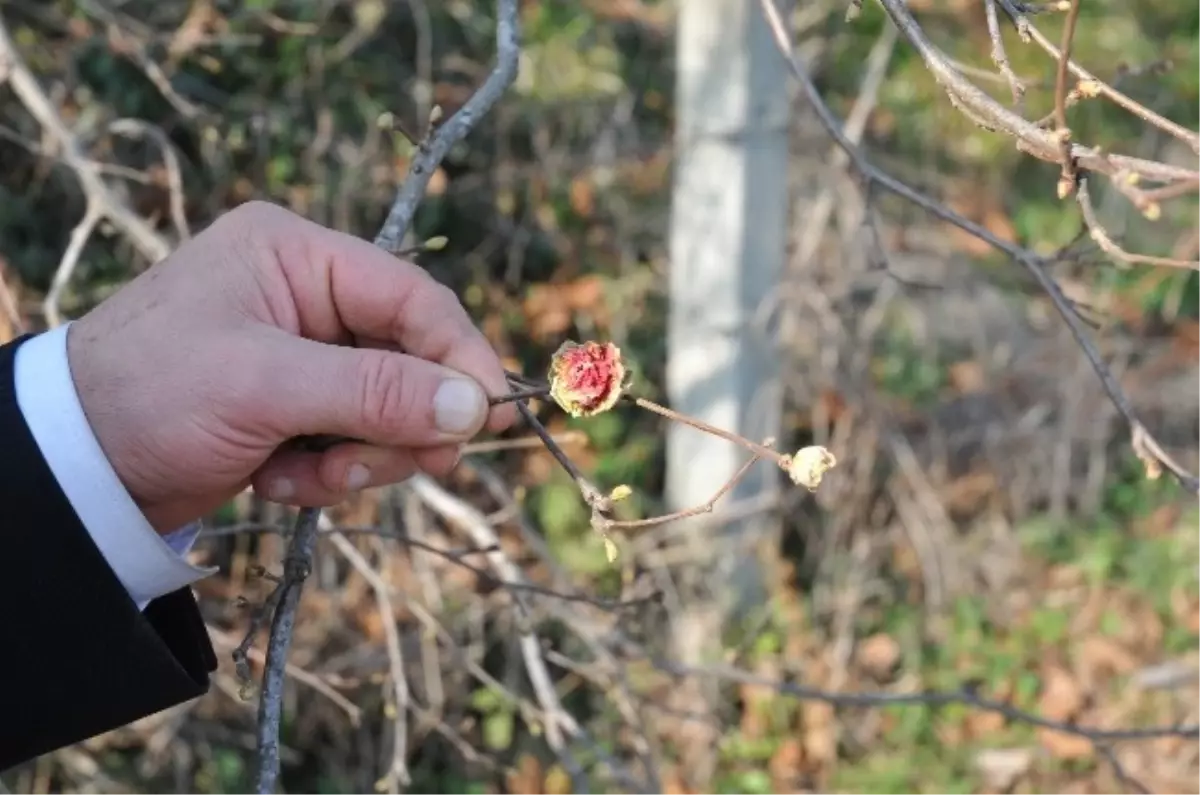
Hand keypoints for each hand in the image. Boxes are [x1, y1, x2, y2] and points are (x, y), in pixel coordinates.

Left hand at [67, 201, 515, 532]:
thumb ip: (376, 393)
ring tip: (308, 475)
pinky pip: (350, 439)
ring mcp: (300, 354)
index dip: (460, 358)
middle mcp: (305, 296)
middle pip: (409, 358)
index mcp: (297, 256)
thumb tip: (478, 406)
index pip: (413, 300)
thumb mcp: (265, 386)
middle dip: (404, 420)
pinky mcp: (290, 406)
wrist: (70, 469)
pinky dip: (326, 471)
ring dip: (361, 454)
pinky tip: (275, 480)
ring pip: (386, 408)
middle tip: (415, 465)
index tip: (495, 416)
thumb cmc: (151, 396)